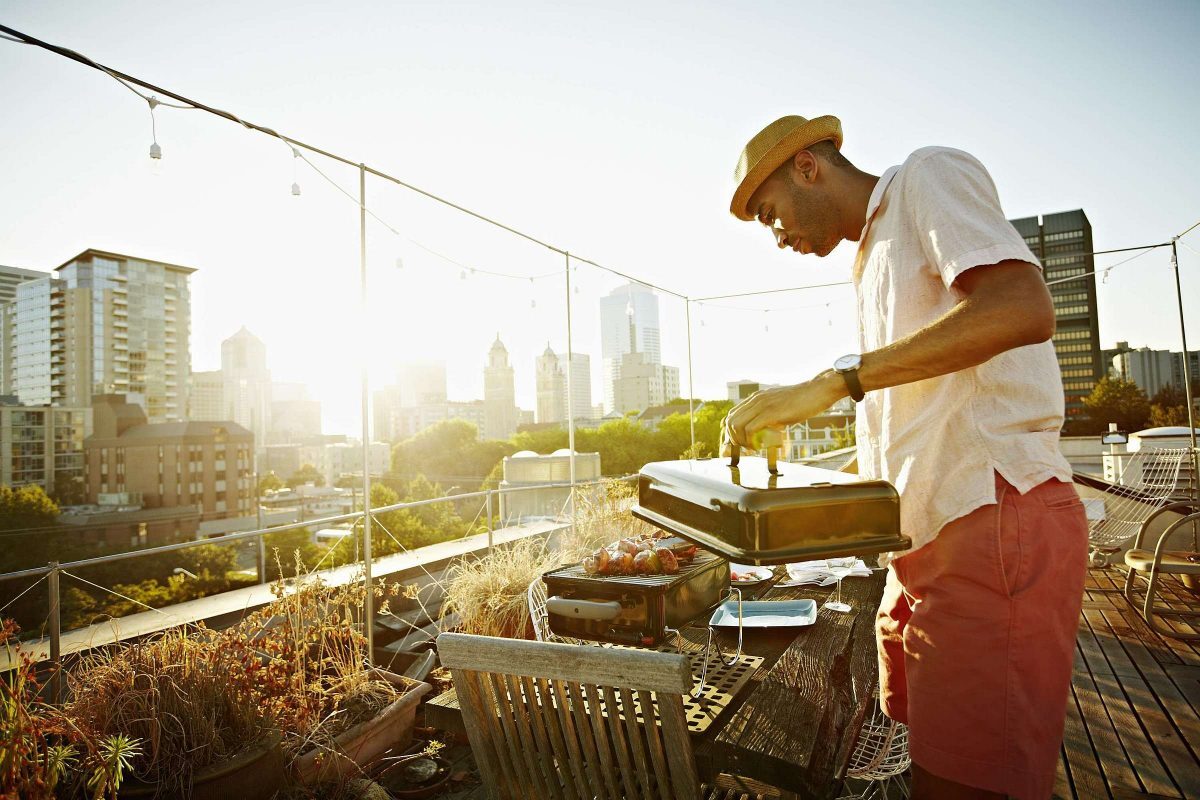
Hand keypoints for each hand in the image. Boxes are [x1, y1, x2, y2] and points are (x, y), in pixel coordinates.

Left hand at [723, 373, 843, 449]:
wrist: (818, 391)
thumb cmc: (804, 401)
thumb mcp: (781, 405)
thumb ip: (770, 415)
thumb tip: (765, 431)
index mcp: (757, 398)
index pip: (732, 414)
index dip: (731, 431)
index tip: (740, 443)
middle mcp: (756, 400)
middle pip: (731, 421)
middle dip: (734, 439)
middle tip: (747, 448)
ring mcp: (763, 405)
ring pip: (737, 425)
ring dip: (742, 441)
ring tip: (753, 448)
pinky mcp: (771, 413)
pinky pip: (751, 429)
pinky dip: (752, 441)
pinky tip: (760, 447)